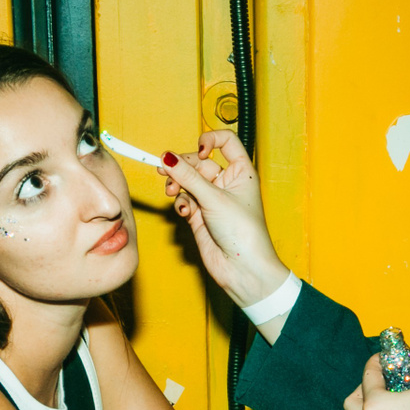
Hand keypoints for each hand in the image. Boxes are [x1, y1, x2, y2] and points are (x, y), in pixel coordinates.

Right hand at [162, 131, 289, 307]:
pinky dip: (180, 203)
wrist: (243, 268)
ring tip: (172, 192)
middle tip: (165, 169)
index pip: (225, 142)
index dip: (209, 140)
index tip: (198, 149)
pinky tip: (183, 212)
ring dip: (177, 183)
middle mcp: (227, 182)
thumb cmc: (244, 233)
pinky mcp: (200, 215)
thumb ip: (188, 176)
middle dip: (182, 165)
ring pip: (188, 180)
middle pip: (198, 161)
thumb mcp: (214, 199)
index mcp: (241, 171)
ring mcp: (212, 198)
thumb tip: (167, 157)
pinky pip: (184, 199)